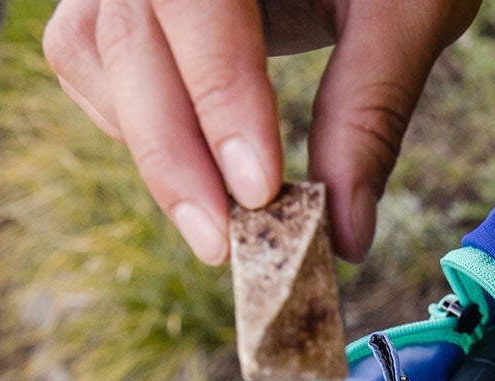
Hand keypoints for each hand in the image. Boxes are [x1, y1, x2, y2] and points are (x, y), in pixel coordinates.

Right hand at [43, 0, 480, 264]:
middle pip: (127, 37)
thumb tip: (346, 235)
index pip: (196, 3)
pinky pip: (86, 54)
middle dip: (173, 153)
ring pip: (91, 51)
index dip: (218, 96)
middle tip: (224, 243)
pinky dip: (131, 117)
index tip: (257, 189)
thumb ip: (371, 110)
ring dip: (148, 142)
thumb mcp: (408, 11)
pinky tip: (193, 162)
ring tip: (217, 215)